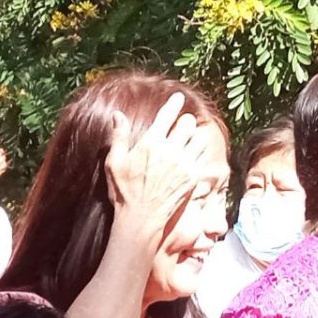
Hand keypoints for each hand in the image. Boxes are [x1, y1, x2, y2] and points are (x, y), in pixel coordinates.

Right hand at [104, 92, 200, 250]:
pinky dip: (200, 150)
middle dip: (184, 121)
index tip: (178, 98)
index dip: (174, 103)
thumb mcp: (114, 163)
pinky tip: (194, 152)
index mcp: (151, 143)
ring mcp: (184, 164)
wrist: (141, 220)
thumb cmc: (124, 192)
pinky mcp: (193, 177)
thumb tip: (118, 114)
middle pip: (187, 123)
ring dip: (194, 134)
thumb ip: (119, 137)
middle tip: (180, 124)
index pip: (167, 115)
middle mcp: (170, 150)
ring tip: (189, 138)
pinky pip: (203, 155)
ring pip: (198, 137)